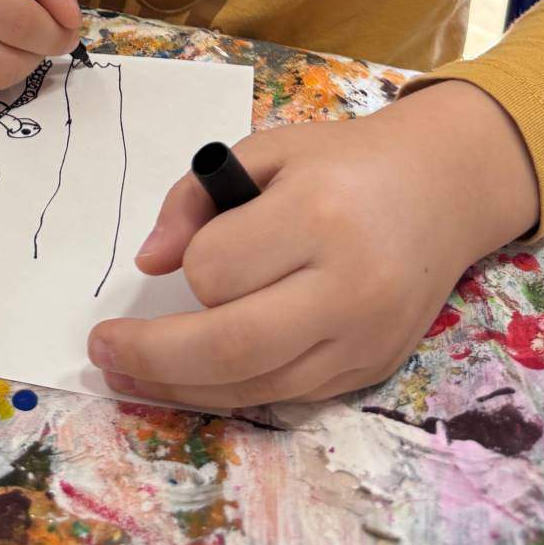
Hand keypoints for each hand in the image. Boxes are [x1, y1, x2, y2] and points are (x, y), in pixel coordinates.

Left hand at [88, 81, 538, 409]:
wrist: (442, 188)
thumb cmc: (343, 161)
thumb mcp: (266, 149)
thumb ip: (196, 197)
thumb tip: (148, 261)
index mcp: (316, 215)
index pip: (217, 269)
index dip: (190, 264)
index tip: (194, 247)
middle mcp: (346, 287)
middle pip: (230, 348)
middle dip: (152, 358)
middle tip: (101, 351)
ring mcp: (363, 338)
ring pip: (254, 387)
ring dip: (180, 387)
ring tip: (129, 373)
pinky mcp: (371, 369)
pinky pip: (285, 396)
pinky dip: (232, 389)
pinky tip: (195, 375)